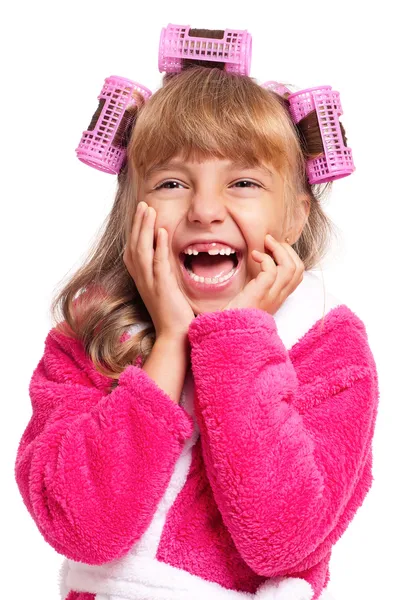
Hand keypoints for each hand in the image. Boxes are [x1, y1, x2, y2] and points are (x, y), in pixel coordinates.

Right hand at [123, 202, 194, 339]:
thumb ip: (163, 272)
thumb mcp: (164, 289)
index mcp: (142, 278)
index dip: (135, 230)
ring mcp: (150, 283)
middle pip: (134, 245)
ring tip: (149, 210)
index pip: (133, 249)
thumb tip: (166, 259)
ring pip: (142, 250)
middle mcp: (142, 279)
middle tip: (143, 204)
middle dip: (138, 223)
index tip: (141, 213)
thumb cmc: (173, 314)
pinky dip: (158, 246)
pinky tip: (162, 232)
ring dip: (145, 228)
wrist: (175, 335)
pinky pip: (158, 263)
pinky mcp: (162, 288)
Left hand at [222, 234, 304, 315]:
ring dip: (278, 250)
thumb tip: (257, 262)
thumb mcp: (252, 297)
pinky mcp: (261, 293)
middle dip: (287, 250)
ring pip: (290, 267)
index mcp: (279, 297)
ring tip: (265, 243)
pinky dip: (265, 258)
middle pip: (299, 268)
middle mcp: (279, 296)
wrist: (229, 332)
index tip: (275, 248)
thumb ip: (259, 284)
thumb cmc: (236, 314)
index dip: (291, 257)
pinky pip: (272, 271)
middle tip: (270, 242)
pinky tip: (254, 255)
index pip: (298, 275)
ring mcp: (272, 295)